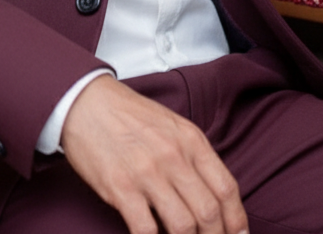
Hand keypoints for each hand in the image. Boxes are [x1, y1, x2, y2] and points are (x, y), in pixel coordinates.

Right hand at [60, 75, 247, 233]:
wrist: (85, 101)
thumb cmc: (129, 115)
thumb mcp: (171, 125)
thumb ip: (193, 157)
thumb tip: (211, 198)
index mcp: (190, 140)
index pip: (227, 189)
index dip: (236, 221)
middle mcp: (173, 156)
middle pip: (209, 213)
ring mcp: (147, 173)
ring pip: (183, 226)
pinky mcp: (121, 187)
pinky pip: (146, 230)